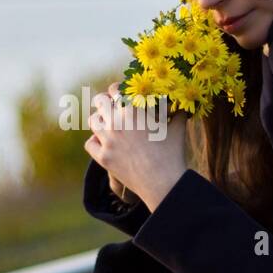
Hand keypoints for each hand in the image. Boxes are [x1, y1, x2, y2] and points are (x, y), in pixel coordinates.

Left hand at [85, 82, 188, 211]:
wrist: (163, 182)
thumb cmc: (172, 154)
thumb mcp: (177, 129)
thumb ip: (178, 113)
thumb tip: (183, 105)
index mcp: (133, 110)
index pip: (115, 90)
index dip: (116, 89)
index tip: (119, 93)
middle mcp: (116, 122)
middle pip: (99, 101)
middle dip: (103, 101)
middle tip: (109, 106)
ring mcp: (108, 140)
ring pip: (92, 121)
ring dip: (99, 120)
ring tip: (106, 124)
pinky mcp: (103, 157)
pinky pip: (89, 144)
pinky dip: (95, 142)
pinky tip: (103, 143)